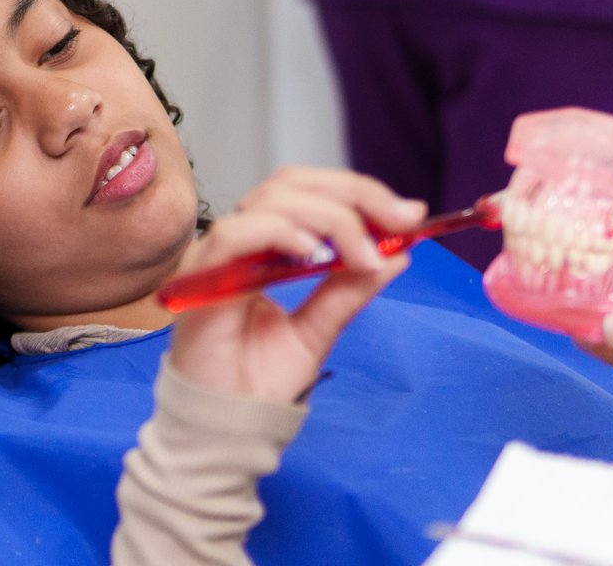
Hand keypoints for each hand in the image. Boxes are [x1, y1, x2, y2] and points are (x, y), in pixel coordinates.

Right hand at [167, 169, 424, 404]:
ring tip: (363, 256)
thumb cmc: (258, 383)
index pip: (308, 192)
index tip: (411, 215)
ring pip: (272, 201)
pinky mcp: (201, 277)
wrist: (225, 429)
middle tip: (402, 221)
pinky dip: (282, 232)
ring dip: (330, 217)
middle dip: (355, 194)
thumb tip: (398, 255)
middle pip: (293, 183)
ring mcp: (217, 255)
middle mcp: (239, 242)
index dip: (359, 194)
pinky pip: (238, 234)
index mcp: (263, 247)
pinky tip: (314, 253)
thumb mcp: (319, 330)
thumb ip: (349, 290)